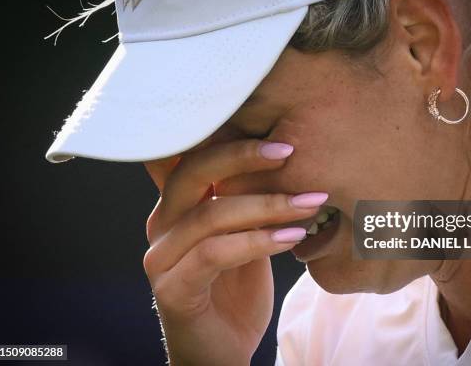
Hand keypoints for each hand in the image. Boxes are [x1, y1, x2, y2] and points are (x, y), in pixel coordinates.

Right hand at [143, 140, 323, 364]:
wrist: (222, 349)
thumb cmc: (236, 287)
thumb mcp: (244, 234)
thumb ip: (247, 200)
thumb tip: (285, 156)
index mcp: (175, 205)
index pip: (188, 155)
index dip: (220, 133)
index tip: (270, 127)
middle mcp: (160, 224)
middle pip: (192, 172)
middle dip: (242, 156)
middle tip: (289, 152)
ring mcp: (161, 258)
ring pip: (210, 215)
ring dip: (266, 205)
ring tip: (310, 203)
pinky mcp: (172, 289)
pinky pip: (215, 254)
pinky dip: (257, 242)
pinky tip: (292, 236)